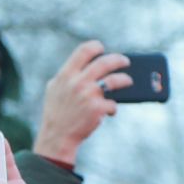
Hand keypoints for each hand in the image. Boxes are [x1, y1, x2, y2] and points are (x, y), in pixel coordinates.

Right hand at [32, 40, 127, 165]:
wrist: (57, 137)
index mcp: (66, 75)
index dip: (95, 47)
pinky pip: (112, 104)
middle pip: (105, 62)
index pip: (84, 51)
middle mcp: (78, 82)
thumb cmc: (57, 113)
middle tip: (126, 61)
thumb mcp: (55, 90)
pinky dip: (113, 107)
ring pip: (115, 80)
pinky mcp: (97, 109)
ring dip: (125, 79)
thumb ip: (67, 76)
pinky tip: (110, 111)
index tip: (102, 49)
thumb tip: (88, 66)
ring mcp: (88, 95)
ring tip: (129, 81)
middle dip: (119, 59)